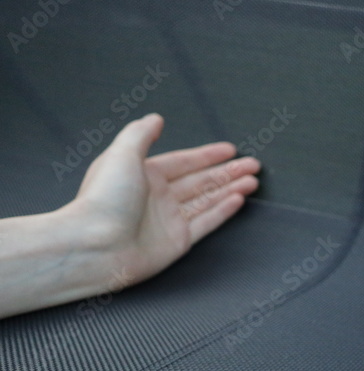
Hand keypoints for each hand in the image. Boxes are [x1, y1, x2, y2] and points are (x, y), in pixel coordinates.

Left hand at [71, 112, 259, 284]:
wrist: (97, 244)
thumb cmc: (105, 198)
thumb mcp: (122, 154)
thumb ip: (141, 134)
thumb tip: (156, 118)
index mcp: (144, 175)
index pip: (183, 162)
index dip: (208, 155)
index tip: (231, 150)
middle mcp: (158, 197)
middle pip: (201, 180)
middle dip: (228, 172)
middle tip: (253, 165)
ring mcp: (170, 220)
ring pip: (208, 200)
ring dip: (231, 189)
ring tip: (253, 181)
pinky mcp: (178, 242)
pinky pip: (206, 223)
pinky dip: (223, 211)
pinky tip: (238, 200)